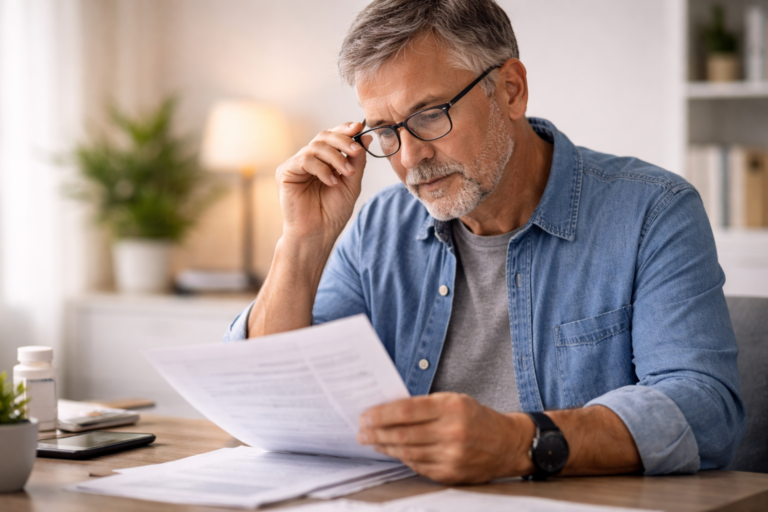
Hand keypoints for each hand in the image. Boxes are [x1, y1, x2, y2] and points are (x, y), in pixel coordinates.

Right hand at [276, 122, 368, 245]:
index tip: (359, 128)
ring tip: (347, 174)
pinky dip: (322, 169)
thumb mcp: (352, 183)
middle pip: (324, 136)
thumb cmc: (333, 212)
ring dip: (336, 158)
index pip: (332, 137)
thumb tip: (366, 137)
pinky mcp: (286, 172)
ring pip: (316, 146)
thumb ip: (357, 161)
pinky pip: (305, 160)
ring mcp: (296, 165)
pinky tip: (331, 182)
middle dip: (342, 141)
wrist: (318, 233)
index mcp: (323, 160)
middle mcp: (308, 159)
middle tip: (356, 151)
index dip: (345, 129)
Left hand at [356, 393, 534, 483]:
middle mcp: (452, 432)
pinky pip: (417, 466)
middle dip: (376, 433)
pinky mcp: (450, 474)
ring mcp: (451, 456)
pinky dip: (402, 458)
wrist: (507, 443)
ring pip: (407, 452)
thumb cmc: (476, 417)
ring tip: (372, 442)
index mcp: (451, 408)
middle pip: (402, 434)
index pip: (406, 411)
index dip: (381, 414)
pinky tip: (393, 451)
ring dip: (384, 447)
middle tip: (361, 432)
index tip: (364, 416)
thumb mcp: (454, 400)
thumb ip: (424, 405)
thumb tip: (387, 411)